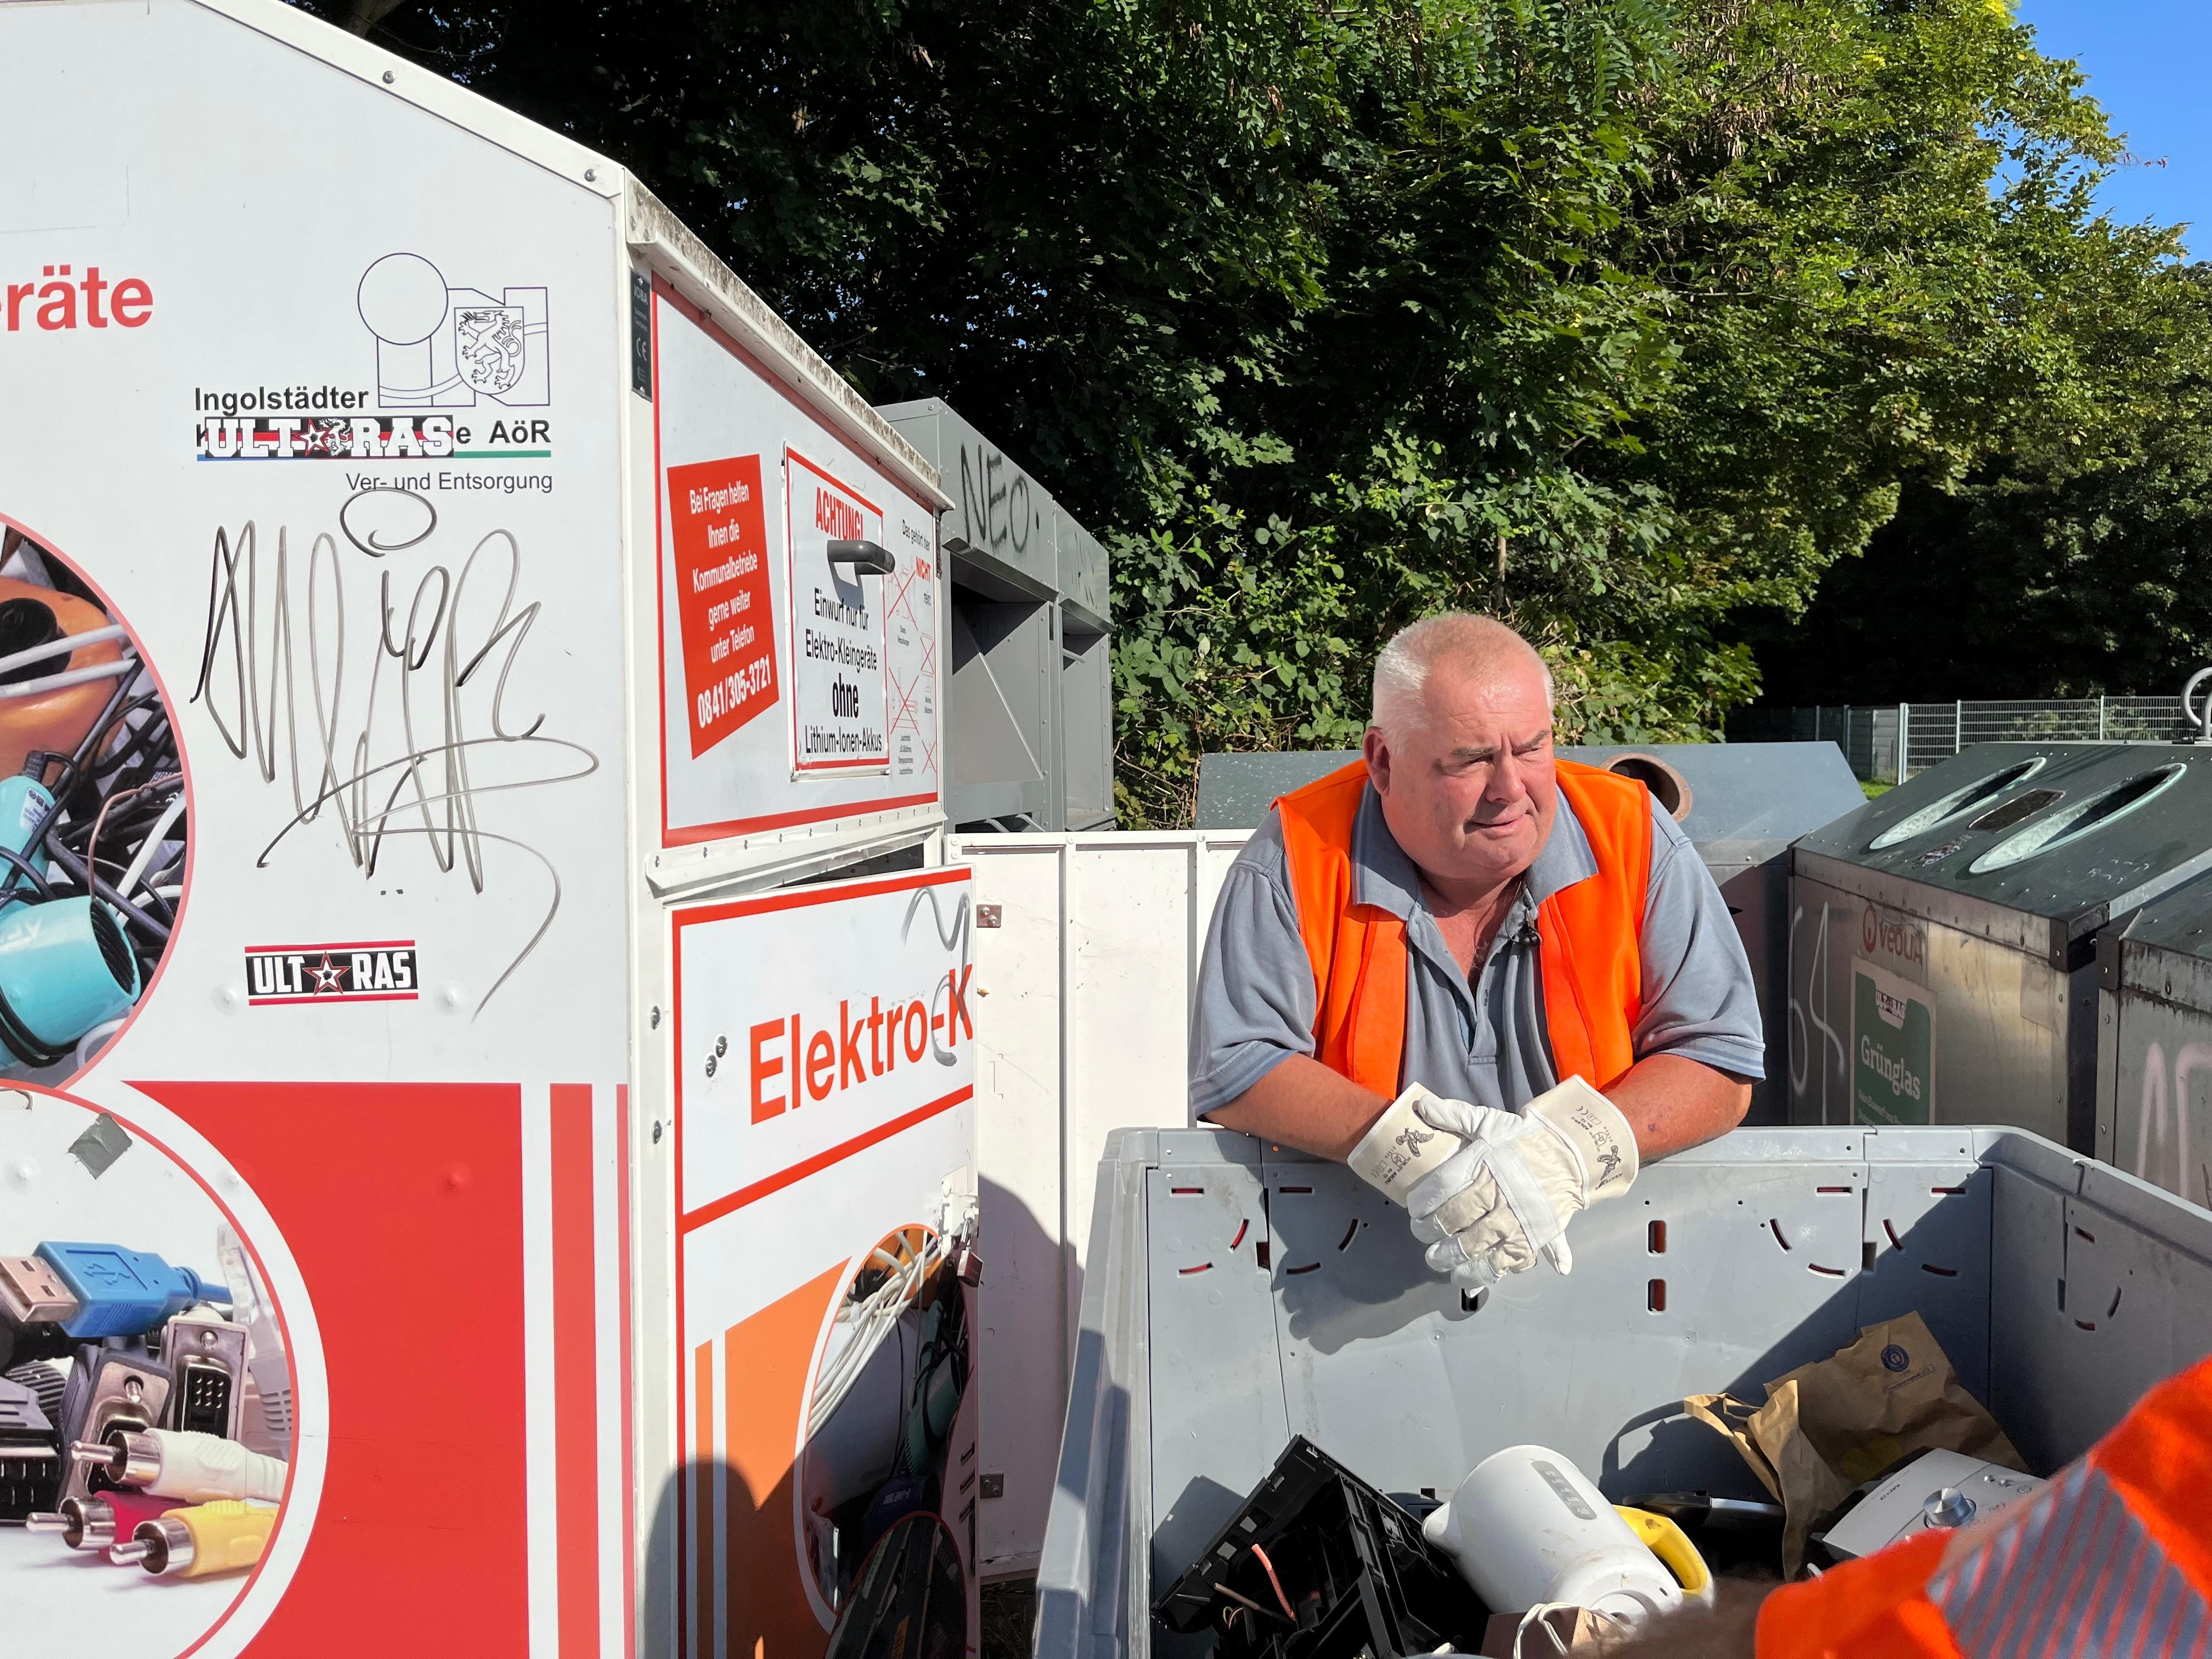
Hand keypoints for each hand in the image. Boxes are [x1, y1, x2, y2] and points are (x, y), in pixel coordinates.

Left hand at [1401, 1091, 1526, 1288]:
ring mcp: (1518, 1222)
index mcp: (1483, 1167)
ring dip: (1456, 1263)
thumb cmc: (1523, 1139)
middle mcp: (1498, 1198)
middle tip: (1424, 1238)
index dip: (1421, 1203)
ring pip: (1479, 1252)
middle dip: (1432, 1235)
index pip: (1441, 1189)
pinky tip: (1476, 1276)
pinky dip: (1492, 1273)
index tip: (1414, 1211)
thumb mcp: (1488, 1121)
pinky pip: (1511, 1264)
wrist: (1571, 1154)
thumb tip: (1422, 1107)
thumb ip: (1454, 1115)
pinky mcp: (1535, 1239)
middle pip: (1454, 1223)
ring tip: (1443, 1265)